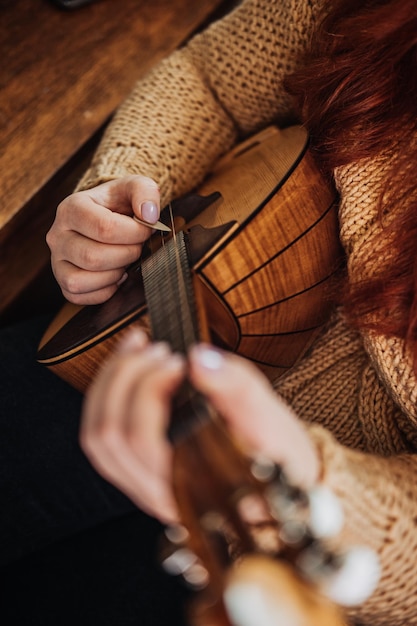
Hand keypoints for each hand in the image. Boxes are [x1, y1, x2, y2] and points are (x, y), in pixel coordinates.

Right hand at [46, 176, 160, 303]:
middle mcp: (57, 235)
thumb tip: (149, 215)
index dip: (135, 233)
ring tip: (124, 261)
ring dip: (113, 275)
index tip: (146, 229)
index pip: (105, 228)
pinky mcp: (63, 282)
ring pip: (81, 280)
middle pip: (93, 257)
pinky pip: (79, 296)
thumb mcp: (133, 187)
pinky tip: (115, 275)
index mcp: (71, 208)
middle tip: (137, 247)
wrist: (105, 217)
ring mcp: (56, 261)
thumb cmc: (118, 204)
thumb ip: (145, 191)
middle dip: (126, 255)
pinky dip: (104, 290)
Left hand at [80, 330, 319, 522]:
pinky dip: (106, 396)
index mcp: (193, 488)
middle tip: (156, 348)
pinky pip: (103, 438)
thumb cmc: (280, 454)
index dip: (148, 388)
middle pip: (110, 434)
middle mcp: (161, 494)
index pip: (141, 439)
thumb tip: (198, 358)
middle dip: (125, 377)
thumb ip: (236, 387)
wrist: (287, 481)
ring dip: (110, 383)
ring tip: (136, 348)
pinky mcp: (140, 474)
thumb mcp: (271, 418)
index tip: (176, 359)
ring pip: (98, 437)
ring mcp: (146, 487)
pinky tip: (127, 366)